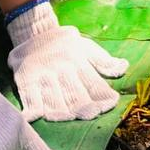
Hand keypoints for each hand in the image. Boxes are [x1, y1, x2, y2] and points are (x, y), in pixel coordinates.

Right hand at [6, 1, 127, 121]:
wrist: (34, 31)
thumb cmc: (64, 44)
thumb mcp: (85, 46)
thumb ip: (103, 60)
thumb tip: (124, 68)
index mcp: (78, 60)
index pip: (93, 82)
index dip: (102, 95)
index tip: (110, 104)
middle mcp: (62, 68)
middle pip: (73, 93)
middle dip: (83, 105)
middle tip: (91, 114)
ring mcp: (43, 75)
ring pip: (53, 98)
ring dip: (60, 110)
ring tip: (67, 118)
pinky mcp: (26, 79)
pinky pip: (29, 97)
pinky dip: (32, 109)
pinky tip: (34, 117)